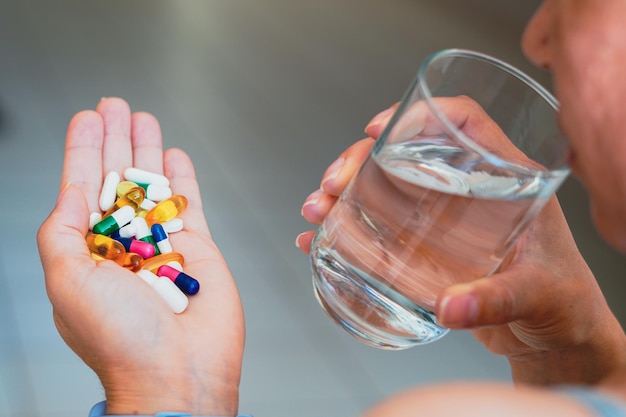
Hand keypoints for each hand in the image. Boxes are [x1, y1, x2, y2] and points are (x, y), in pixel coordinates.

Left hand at [37, 98, 244, 414]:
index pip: (83, 189)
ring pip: (154, 186)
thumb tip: (72, 194)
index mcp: (88, 254)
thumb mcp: (68, 283)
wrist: (179, 372)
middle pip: (119, 180)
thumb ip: (63, 233)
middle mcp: (124, 246)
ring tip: (143, 118)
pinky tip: (176, 157)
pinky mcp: (197, 249)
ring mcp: (162, 245)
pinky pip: (189, 204)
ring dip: (148, 150)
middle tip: (115, 106)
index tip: (87, 120)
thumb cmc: (120, 340)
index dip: (84, 151)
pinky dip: (183, 178)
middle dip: (116, 140)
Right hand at [297, 101, 625, 385]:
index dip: (419, 115)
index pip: (463, 123)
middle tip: (333, 184)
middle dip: (359, 162)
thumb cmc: (562, 303)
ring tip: (318, 210)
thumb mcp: (537, 294)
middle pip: (406, 154)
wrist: (555, 337)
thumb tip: (451, 307)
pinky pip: (379, 229)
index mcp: (507, 180)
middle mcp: (469, 192)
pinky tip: (319, 241)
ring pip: (384, 188)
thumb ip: (497, 301)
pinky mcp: (426, 249)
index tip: (377, 128)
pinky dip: (346, 232)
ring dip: (344, 194)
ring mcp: (444, 220)